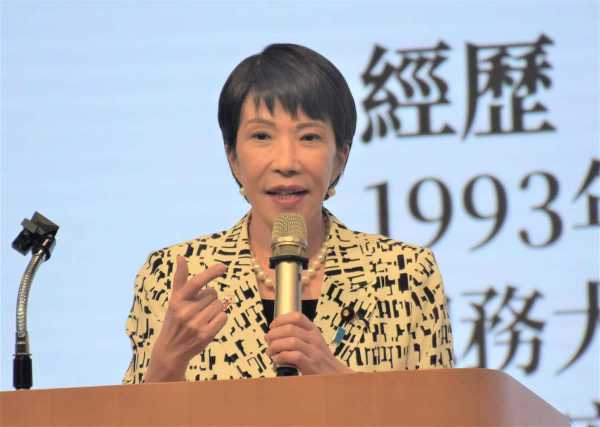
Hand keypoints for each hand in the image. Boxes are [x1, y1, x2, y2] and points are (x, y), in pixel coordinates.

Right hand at [145, 256, 226, 381]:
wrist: (171, 350)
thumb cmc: (174, 320)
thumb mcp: (174, 299)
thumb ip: (180, 278)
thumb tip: (180, 256)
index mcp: (178, 300)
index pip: (196, 282)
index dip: (210, 273)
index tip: (223, 267)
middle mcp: (185, 311)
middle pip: (213, 293)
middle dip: (210, 298)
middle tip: (199, 309)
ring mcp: (196, 324)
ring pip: (220, 304)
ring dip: (216, 308)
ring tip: (203, 317)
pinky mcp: (206, 335)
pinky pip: (224, 316)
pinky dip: (220, 318)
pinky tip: (210, 324)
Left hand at [265, 311, 352, 374]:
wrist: (335, 375)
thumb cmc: (320, 359)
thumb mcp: (313, 342)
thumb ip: (298, 336)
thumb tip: (274, 333)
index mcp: (314, 331)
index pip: (297, 317)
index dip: (281, 319)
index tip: (272, 326)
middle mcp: (314, 339)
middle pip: (290, 329)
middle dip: (274, 333)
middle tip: (268, 339)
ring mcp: (313, 351)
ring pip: (291, 341)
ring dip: (276, 345)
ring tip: (271, 351)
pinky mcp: (311, 364)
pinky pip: (293, 356)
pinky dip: (281, 357)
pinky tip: (277, 359)